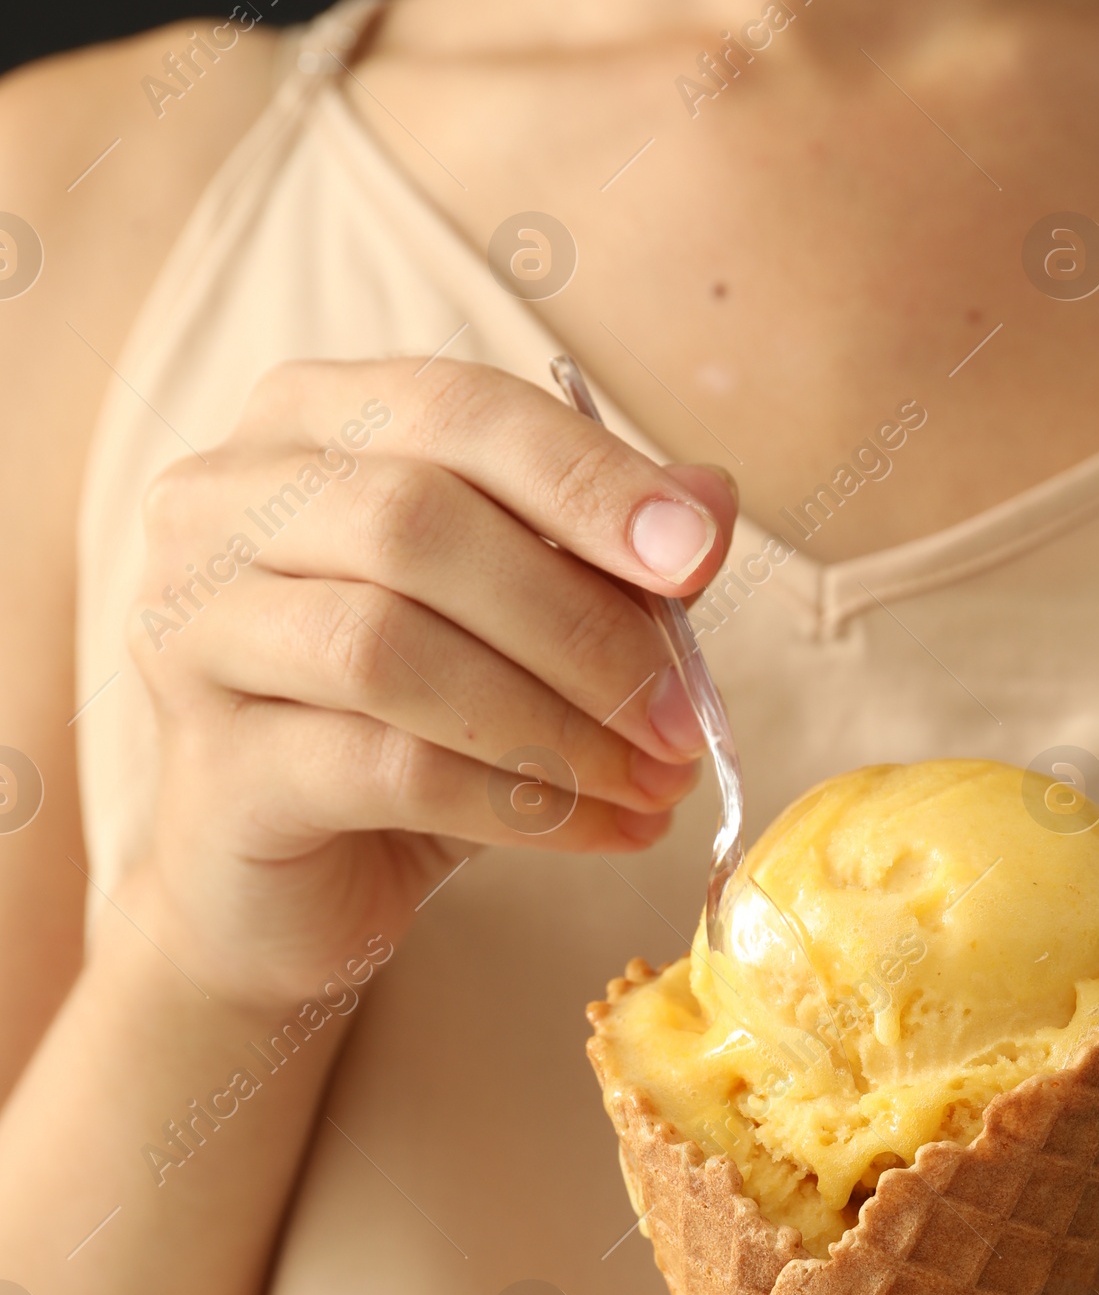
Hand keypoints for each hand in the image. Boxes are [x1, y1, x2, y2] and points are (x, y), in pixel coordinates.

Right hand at [127, 358, 733, 1002]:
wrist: (278, 886)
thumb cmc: (400, 728)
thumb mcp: (516, 628)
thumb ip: (598, 556)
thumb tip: (708, 499)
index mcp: (303, 425)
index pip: (455, 408)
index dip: (584, 476)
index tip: (697, 555)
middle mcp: (220, 505)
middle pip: (417, 521)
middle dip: (581, 624)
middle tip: (684, 720)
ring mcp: (194, 633)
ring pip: (392, 647)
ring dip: (555, 723)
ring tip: (653, 785)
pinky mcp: (216, 768)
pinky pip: (385, 767)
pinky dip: (520, 802)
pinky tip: (600, 830)